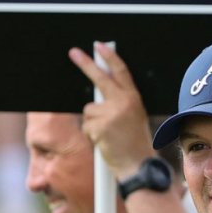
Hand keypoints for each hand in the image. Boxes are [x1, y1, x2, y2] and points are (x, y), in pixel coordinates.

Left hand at [69, 42, 156, 179]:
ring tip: (108, 135)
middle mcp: (123, 103)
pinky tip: (104, 142)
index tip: (99, 47)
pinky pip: (87, 125)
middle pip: (100, 79)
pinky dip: (92, 134)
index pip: (121, 72)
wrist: (137, 165)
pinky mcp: (99, 127)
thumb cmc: (135, 145)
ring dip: (93, 122)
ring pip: (89, 109)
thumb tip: (99, 93)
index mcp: (133, 99)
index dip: (110, 57)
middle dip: (86, 64)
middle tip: (74, 53)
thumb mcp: (134, 118)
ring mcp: (110, 114)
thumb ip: (120, 103)